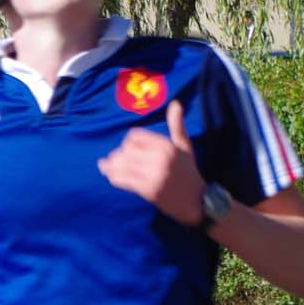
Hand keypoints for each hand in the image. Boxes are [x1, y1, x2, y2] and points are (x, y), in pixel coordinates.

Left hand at [97, 100, 205, 224]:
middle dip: (119, 155)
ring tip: (106, 166)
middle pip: (125, 150)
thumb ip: (177, 125)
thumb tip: (176, 103)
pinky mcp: (148, 190)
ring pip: (121, 164)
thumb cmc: (188, 170)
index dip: (128, 142)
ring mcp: (154, 175)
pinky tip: (110, 176)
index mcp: (167, 145)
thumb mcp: (184, 146)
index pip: (134, 136)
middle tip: (116, 159)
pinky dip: (113, 177)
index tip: (128, 148)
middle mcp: (160, 158)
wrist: (197, 201)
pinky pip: (123, 180)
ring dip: (111, 166)